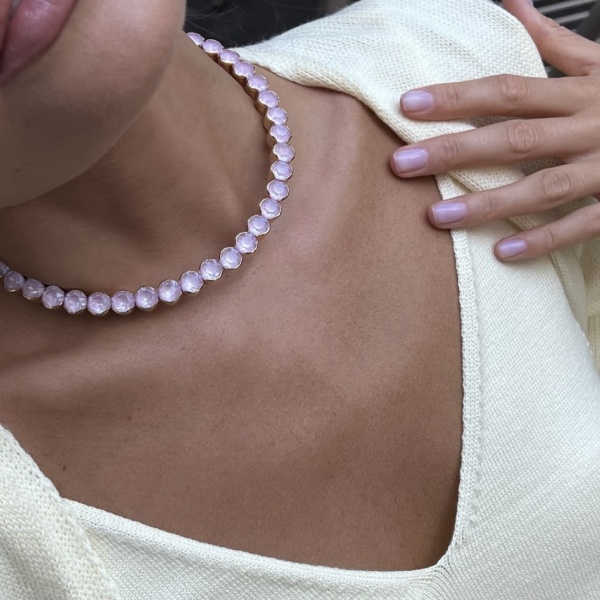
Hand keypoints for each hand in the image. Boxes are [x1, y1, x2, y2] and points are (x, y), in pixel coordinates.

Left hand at [390, 0, 599, 260]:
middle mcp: (588, 128)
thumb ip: (556, 42)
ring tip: (437, 215)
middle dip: (454, 150)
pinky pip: (581, 226)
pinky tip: (503, 251)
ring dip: (487, 203)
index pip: (508, 90)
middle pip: (513, 138)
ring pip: (540, 187)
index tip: (409, 104)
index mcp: (580, 92)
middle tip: (402, 164)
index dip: (458, 97)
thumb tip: (512, 5)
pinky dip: (543, 239)